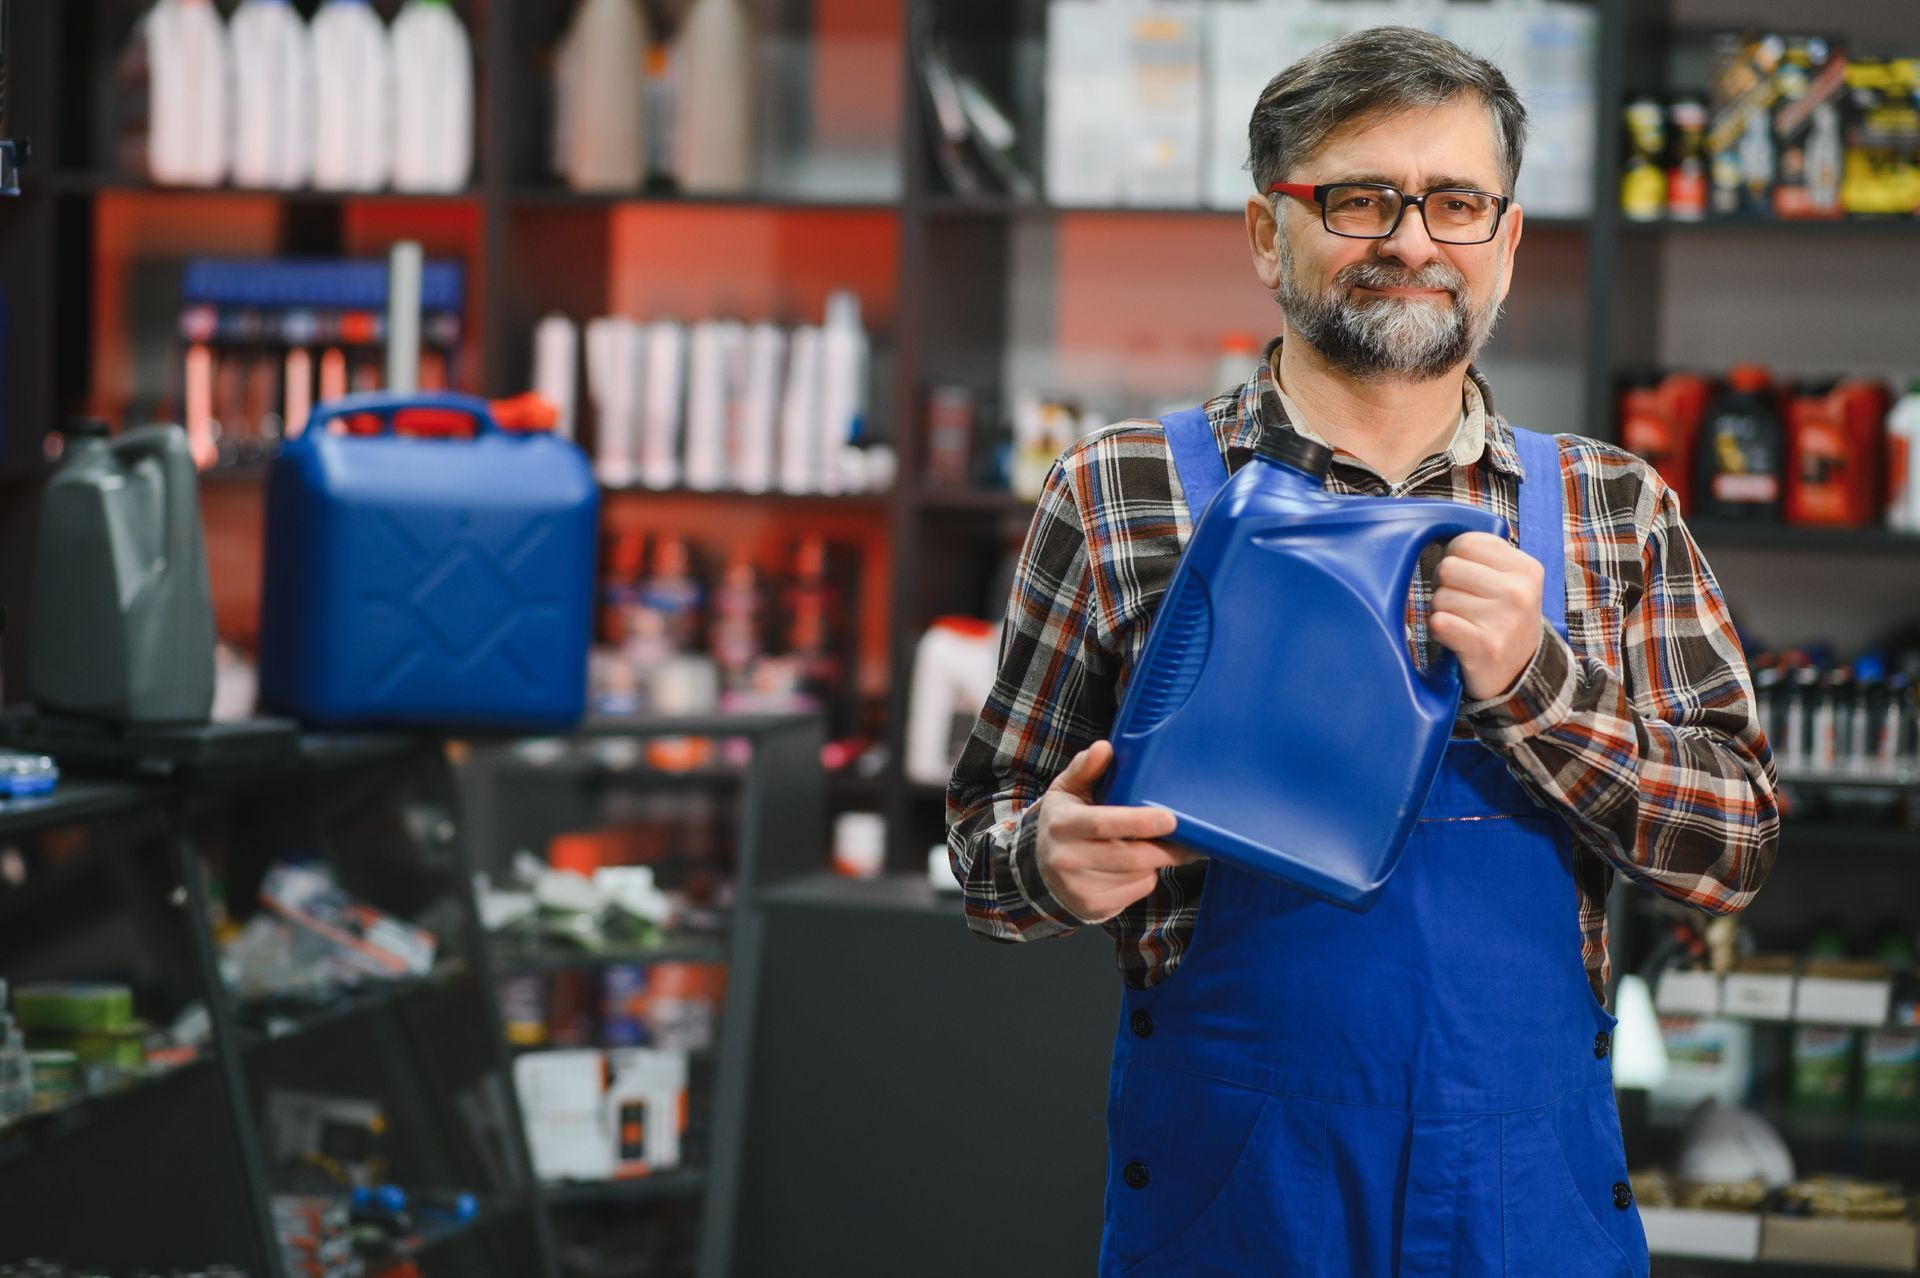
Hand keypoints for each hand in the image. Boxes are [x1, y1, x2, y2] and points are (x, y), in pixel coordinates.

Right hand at [1036, 741, 1194, 923]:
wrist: (1042, 871)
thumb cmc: (1064, 823)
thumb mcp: (1067, 791)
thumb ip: (1086, 768)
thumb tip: (1104, 748)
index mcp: (1062, 824)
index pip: (1104, 824)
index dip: (1140, 822)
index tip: (1170, 818)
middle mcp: (1066, 858)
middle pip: (1130, 857)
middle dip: (1166, 849)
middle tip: (1190, 839)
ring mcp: (1079, 887)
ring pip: (1138, 875)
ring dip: (1157, 861)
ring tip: (1162, 848)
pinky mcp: (1093, 907)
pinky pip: (1137, 891)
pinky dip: (1146, 878)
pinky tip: (1140, 867)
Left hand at [1430, 532, 1544, 700]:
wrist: (1519, 673)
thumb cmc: (1502, 619)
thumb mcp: (1509, 581)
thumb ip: (1483, 554)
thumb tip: (1438, 529)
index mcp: (1526, 568)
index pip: (1465, 542)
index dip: (1456, 559)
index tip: (1468, 579)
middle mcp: (1519, 592)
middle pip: (1447, 568)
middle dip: (1446, 587)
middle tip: (1464, 606)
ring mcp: (1504, 620)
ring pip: (1439, 597)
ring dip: (1442, 611)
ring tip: (1465, 624)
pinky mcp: (1485, 646)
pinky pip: (1438, 622)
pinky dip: (1438, 630)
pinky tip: (1456, 638)